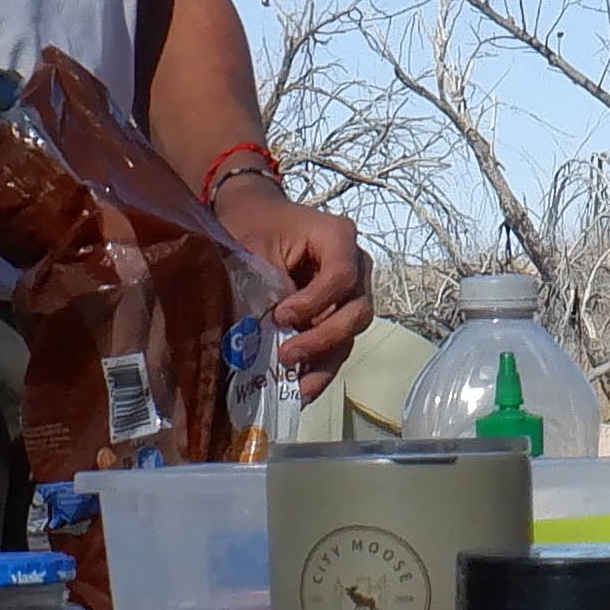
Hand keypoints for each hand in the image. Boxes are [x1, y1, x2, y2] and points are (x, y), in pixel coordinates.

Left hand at [213, 173, 372, 387]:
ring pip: (350, 334)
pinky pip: (337, 345)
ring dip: (323, 361)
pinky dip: (319, 368)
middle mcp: (356, 266)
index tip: (281, 316)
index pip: (342, 276)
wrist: (255, 218)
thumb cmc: (253, 225)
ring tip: (294, 386)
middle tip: (287, 355)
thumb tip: (257, 337)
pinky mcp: (337, 316)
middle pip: (357, 311)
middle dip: (323, 338)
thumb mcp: (253, 247)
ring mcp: (351, 293)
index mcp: (338, 237)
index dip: (315, 302)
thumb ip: (264, 286)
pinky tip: (299, 390)